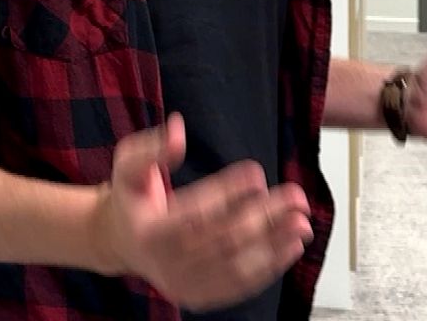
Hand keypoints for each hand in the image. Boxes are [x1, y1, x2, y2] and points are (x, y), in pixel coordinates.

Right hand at [95, 113, 312, 310]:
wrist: (124, 242)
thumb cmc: (132, 197)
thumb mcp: (128, 164)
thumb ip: (151, 148)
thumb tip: (178, 132)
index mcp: (150, 232)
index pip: (195, 213)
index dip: (227, 193)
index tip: (256, 173)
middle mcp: (169, 265)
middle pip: (224, 240)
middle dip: (264, 218)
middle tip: (295, 196)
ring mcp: (186, 285)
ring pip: (238, 265)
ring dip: (275, 244)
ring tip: (302, 223)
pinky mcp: (202, 295)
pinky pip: (240, 284)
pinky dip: (270, 266)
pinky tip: (292, 246)